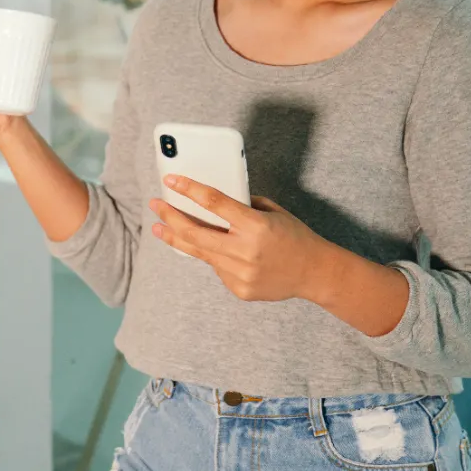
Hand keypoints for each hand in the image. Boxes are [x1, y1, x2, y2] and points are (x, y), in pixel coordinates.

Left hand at [149, 177, 328, 303]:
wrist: (314, 272)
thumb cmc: (294, 237)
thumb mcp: (271, 212)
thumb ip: (242, 206)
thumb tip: (210, 200)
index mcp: (255, 225)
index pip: (214, 203)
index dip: (189, 190)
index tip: (171, 182)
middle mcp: (245, 250)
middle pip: (195, 233)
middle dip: (170, 217)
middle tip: (156, 206)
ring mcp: (240, 273)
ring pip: (200, 253)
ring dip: (178, 239)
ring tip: (160, 229)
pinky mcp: (239, 289)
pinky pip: (217, 269)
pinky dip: (215, 257)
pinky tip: (221, 252)